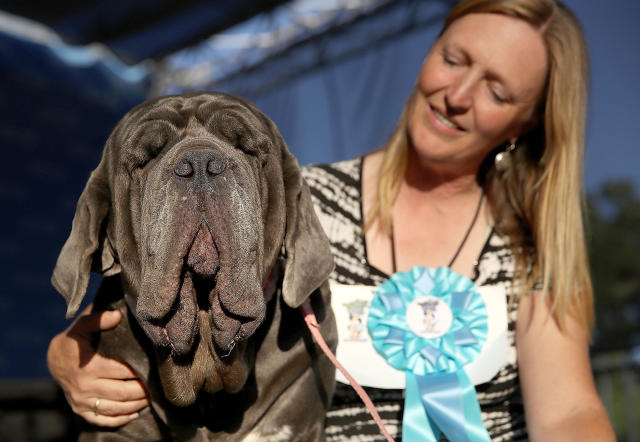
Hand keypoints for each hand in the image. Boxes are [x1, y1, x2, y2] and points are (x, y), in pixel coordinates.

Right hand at [47, 308, 149, 426]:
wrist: (54, 359)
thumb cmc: (74, 340)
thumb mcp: (82, 325)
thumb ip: (99, 319)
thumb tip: (117, 314)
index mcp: (89, 366)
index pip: (121, 371)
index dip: (139, 370)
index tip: (154, 368)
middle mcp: (84, 387)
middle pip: (121, 393)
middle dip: (143, 390)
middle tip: (158, 386)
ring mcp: (81, 401)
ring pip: (115, 408)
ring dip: (136, 405)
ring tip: (152, 398)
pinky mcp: (80, 410)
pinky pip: (102, 420)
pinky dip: (120, 419)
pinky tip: (135, 413)